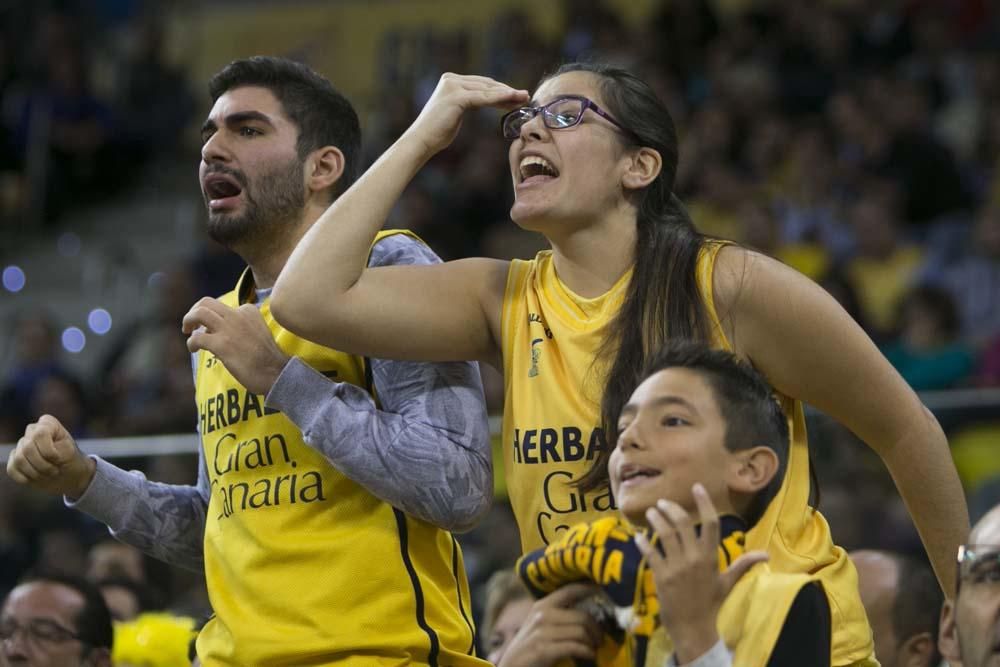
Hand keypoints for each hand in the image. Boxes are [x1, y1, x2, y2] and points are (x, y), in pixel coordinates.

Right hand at [6, 415, 94, 497]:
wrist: (69, 475)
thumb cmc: (71, 461)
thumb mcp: (69, 452)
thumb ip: (53, 447)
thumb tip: (36, 449)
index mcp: (48, 423)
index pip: (40, 434)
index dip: (49, 451)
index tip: (59, 459)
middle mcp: (32, 431)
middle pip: (28, 448)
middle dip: (43, 465)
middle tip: (55, 471)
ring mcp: (22, 445)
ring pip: (19, 459)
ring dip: (35, 472)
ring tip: (47, 474)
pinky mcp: (15, 459)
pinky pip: (12, 468)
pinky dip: (25, 477)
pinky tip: (36, 478)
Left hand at [182, 297, 289, 395]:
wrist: (276, 373)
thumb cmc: (267, 358)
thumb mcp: (258, 332)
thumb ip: (240, 327)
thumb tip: (214, 331)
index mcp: (249, 311)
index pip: (222, 306)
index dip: (212, 316)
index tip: (211, 328)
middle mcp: (238, 315)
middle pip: (206, 302)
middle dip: (194, 311)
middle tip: (191, 324)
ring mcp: (229, 329)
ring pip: (199, 313)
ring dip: (188, 320)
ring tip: (187, 331)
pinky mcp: (221, 345)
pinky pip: (197, 338)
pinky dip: (191, 343)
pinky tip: (194, 350)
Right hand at [406, 73, 527, 155]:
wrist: (422, 141)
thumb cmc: (438, 132)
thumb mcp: (456, 113)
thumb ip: (469, 102)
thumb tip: (487, 100)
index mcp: (451, 81)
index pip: (482, 84)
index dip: (501, 90)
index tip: (517, 97)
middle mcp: (451, 79)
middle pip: (486, 85)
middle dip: (507, 91)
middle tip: (525, 96)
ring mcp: (453, 86)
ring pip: (487, 90)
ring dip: (507, 94)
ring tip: (523, 98)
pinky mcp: (456, 96)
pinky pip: (483, 97)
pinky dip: (499, 98)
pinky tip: (512, 99)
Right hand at [497, 583, 603, 666]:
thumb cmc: (530, 647)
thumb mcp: (540, 626)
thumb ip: (559, 617)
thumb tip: (589, 614)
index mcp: (542, 605)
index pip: (570, 591)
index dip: (589, 588)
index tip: (604, 589)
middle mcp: (542, 614)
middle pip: (582, 616)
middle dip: (596, 629)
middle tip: (600, 639)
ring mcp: (542, 632)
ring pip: (581, 631)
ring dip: (592, 643)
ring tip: (593, 648)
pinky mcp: (543, 649)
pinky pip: (575, 647)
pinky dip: (587, 652)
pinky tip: (589, 656)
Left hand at [635, 484, 767, 664]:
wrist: (694, 627)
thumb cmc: (711, 603)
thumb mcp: (728, 582)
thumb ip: (743, 564)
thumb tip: (767, 554)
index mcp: (711, 557)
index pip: (710, 523)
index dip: (704, 503)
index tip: (697, 487)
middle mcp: (694, 558)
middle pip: (682, 524)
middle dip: (671, 509)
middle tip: (663, 502)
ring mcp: (676, 567)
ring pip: (664, 535)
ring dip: (656, 520)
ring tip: (651, 513)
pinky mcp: (661, 576)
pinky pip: (650, 553)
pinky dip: (643, 543)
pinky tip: (638, 536)